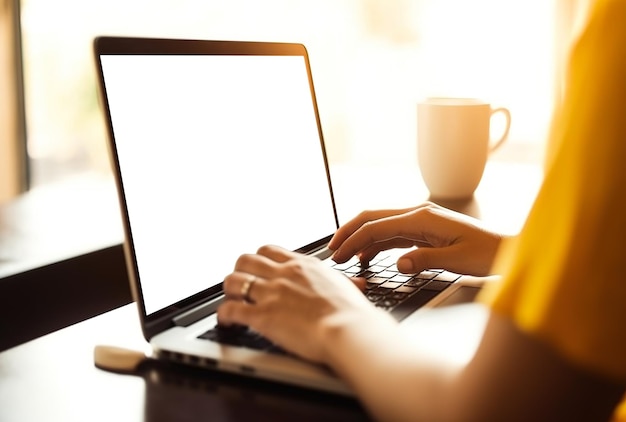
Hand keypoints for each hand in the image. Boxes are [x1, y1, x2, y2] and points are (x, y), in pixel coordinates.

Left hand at [217, 245, 386, 362]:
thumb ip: (345, 282)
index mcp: (302, 265)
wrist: (348, 329)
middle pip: (245, 260)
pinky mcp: (262, 315)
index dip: (259, 260)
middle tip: (242, 285)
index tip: (258, 270)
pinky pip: (230, 309)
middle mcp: (283, 274)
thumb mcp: (347, 288)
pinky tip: (227, 320)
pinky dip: (224, 315)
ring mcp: (271, 293)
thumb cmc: (352, 313)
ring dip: (230, 291)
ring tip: (232, 300)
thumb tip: (357, 283)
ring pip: (233, 280)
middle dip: (239, 272)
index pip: (269, 250)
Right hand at [329, 202, 505, 275]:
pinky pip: (393, 233)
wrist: (507, 249)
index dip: (353, 240)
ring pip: (380, 225)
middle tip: (332, 251)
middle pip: (373, 217)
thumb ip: (424, 260)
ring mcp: (420, 220)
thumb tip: (398, 263)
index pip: (377, 227)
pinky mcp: (424, 230)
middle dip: (349, 232)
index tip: (337, 255)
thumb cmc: (487, 254)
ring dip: (360, 238)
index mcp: (422, 218)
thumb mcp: (457, 261)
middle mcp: (418, 214)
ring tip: (344, 256)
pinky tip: (367, 255)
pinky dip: (376, 243)